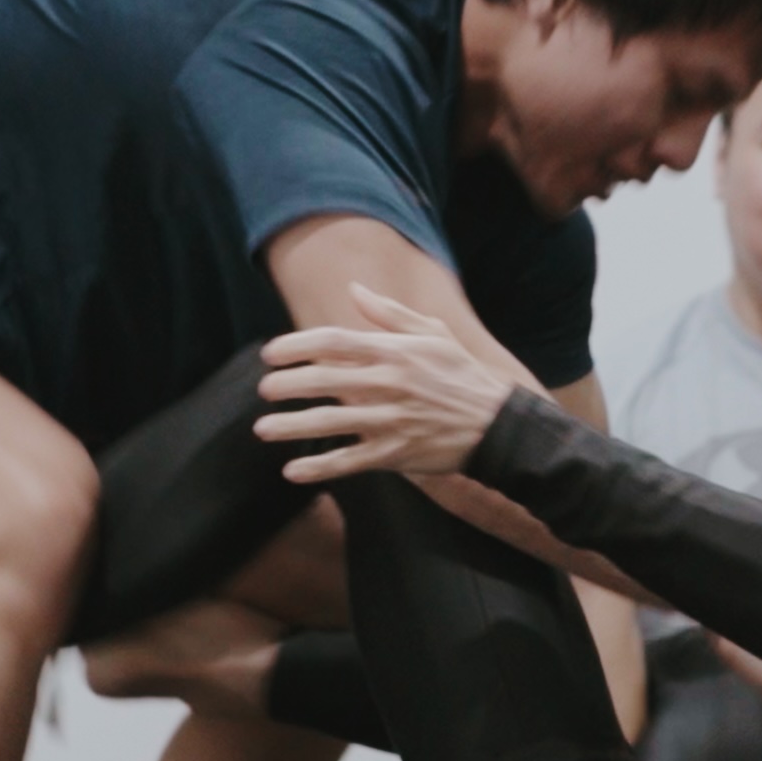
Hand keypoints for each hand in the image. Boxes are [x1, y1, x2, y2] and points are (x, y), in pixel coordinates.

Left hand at [255, 286, 514, 481]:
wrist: (498, 424)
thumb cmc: (464, 376)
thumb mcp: (435, 334)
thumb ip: (391, 314)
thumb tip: (355, 290)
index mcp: (395, 352)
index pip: (334, 342)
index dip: (297, 346)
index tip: (270, 354)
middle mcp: (390, 384)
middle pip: (325, 380)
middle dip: (288, 385)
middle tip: (263, 390)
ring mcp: (392, 420)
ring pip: (332, 422)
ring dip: (292, 426)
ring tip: (263, 429)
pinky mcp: (397, 453)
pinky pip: (351, 461)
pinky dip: (321, 467)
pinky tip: (292, 471)